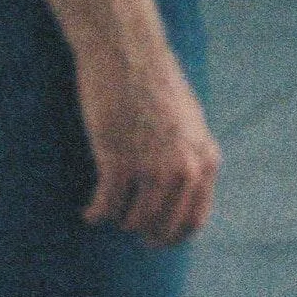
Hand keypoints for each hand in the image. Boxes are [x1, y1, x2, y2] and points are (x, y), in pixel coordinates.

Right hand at [78, 42, 217, 245]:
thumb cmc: (155, 85)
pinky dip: (96, 213)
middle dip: (146, 235)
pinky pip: (107, 205)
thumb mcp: (189, 122)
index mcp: (206, 160)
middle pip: (165, 226)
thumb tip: (183, 184)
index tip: (157, 240)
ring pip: (135, 220)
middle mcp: (186, 169)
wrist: (129, 56)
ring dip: (119, 221)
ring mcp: (153, 168)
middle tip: (129, 231)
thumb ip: (190, 153)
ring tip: (108, 213)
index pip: (195, 219)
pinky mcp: (119, 161)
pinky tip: (89, 212)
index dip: (174, 236)